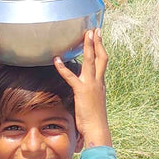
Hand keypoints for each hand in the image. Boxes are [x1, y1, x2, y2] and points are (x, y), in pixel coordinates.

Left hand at [55, 29, 110, 148]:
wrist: (97, 129)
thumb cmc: (94, 120)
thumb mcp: (93, 103)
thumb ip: (89, 93)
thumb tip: (85, 92)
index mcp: (101, 83)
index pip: (102, 62)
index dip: (101, 49)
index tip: (99, 37)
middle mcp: (98, 81)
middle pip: (101, 57)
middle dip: (98, 42)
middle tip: (95, 29)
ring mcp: (91, 85)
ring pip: (91, 61)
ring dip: (88, 47)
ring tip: (85, 34)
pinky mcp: (82, 91)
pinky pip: (71, 77)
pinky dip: (63, 68)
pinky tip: (56, 59)